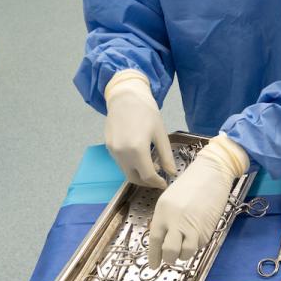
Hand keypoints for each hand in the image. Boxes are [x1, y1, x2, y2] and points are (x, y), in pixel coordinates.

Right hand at [104, 70, 176, 187]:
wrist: (125, 96)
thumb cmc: (147, 112)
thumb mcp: (161, 134)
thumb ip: (166, 156)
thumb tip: (172, 172)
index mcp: (137, 150)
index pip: (147, 176)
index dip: (157, 183)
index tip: (165, 183)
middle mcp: (122, 153)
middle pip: (134, 178)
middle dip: (147, 182)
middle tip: (158, 179)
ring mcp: (113, 151)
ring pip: (126, 171)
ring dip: (138, 174)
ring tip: (152, 167)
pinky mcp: (109, 147)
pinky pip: (120, 163)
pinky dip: (131, 166)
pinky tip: (140, 158)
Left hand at [148, 134, 248, 267]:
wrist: (212, 174)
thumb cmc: (190, 184)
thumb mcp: (170, 199)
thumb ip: (165, 218)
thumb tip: (163, 238)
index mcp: (163, 212)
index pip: (155, 240)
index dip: (154, 256)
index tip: (154, 265)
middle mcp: (176, 221)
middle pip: (169, 251)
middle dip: (169, 258)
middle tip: (171, 258)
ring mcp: (193, 226)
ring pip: (186, 252)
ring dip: (184, 254)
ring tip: (185, 247)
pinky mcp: (208, 228)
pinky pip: (199, 244)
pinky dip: (196, 244)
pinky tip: (197, 235)